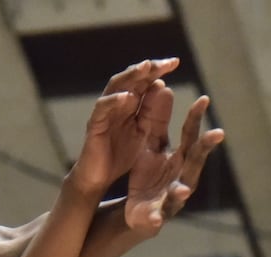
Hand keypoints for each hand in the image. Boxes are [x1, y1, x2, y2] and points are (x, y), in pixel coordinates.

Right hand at [69, 58, 180, 195]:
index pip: (144, 81)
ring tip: (146, 68)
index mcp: (130, 104)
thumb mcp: (142, 132)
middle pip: (131, 79)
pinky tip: (127, 97)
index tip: (175, 62)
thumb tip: (163, 87)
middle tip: (166, 63)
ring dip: (131, 76)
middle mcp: (116, 103)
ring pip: (115, 87)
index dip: (157, 70)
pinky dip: (114, 101)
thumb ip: (151, 112)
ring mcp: (104, 112)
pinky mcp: (94, 125)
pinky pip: (103, 108)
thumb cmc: (119, 155)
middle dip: (148, 69)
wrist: (100, 179)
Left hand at [125, 91, 224, 235]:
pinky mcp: (157, 216)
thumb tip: (164, 87)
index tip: (204, 99)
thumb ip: (158, 122)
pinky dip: (155, 218)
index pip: (191, 135)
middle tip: (218, 134)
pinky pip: (156, 217)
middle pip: (195, 161)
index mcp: (181, 159)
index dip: (197, 119)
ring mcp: (172, 198)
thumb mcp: (152, 145)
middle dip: (205, 149)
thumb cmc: (149, 176)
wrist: (137, 211)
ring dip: (182, 191)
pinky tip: (155, 219)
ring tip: (183, 190)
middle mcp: (183, 177)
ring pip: (180, 192)